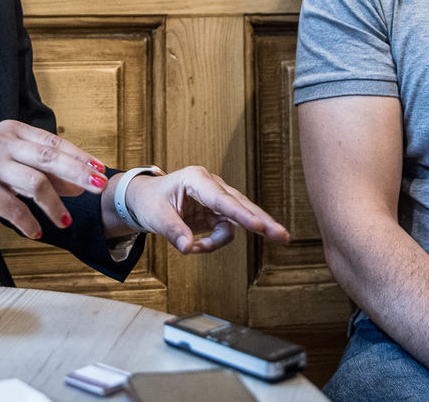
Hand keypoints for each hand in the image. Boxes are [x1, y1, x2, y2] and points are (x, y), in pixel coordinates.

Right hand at [0, 120, 108, 239]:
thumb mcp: (3, 160)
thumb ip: (36, 168)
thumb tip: (77, 183)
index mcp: (11, 131)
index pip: (53, 142)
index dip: (79, 156)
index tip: (99, 169)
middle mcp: (2, 143)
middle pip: (50, 158)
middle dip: (78, 174)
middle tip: (97, 187)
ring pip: (36, 183)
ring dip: (55, 205)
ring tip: (65, 221)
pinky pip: (14, 208)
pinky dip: (29, 222)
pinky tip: (37, 231)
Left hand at [118, 166, 288, 252]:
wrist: (145, 199)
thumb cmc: (150, 200)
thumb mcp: (155, 215)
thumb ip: (173, 230)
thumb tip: (187, 248)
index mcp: (197, 178)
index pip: (223, 199)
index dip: (242, 214)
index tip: (260, 227)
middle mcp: (212, 185)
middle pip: (242, 205)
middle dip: (262, 222)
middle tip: (283, 236)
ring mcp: (217, 199)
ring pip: (237, 219)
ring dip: (220, 240)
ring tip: (196, 249)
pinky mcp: (217, 212)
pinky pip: (225, 231)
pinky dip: (213, 242)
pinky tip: (196, 246)